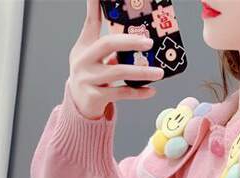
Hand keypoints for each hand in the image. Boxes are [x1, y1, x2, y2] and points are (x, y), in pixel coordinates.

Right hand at [68, 0, 164, 119]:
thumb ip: (109, 46)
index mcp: (84, 47)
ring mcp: (87, 79)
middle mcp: (83, 60)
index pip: (91, 22)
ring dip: (141, 72)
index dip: (94, 6)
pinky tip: (151, 91)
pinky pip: (121, 93)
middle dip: (130, 42)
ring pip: (117, 72)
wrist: (80, 105)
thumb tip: (137, 36)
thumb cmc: (93, 77)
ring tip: (159, 72)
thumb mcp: (96, 58)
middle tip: (149, 43)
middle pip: (107, 44)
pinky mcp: (94, 96)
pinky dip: (138, 92)